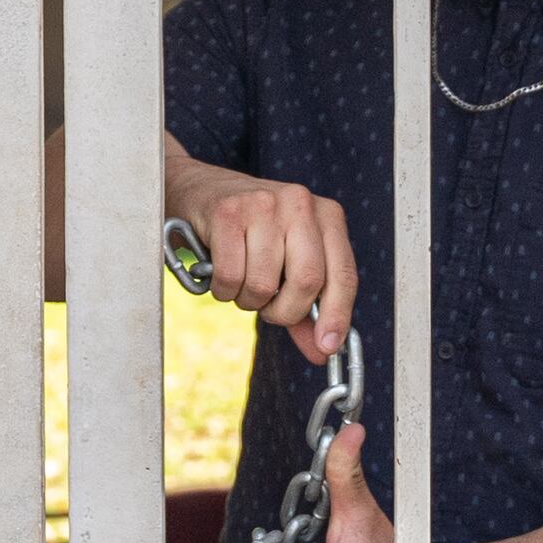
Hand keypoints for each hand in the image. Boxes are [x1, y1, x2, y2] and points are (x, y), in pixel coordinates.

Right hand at [171, 154, 356, 362]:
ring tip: (241, 283)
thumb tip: (323, 350)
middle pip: (307, 280)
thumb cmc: (249, 233)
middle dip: (285, 311)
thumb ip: (307, 307)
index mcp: (327, 215)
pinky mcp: (228, 212)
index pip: (343, 274)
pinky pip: (231, 275)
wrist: (199, 191)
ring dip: (248, 300)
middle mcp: (300, 204)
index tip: (327, 346)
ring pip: (264, 283)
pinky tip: (220, 275)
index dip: (337, 315)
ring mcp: (264, 204)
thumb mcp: (287, 263)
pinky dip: (223, 290)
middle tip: (268, 310)